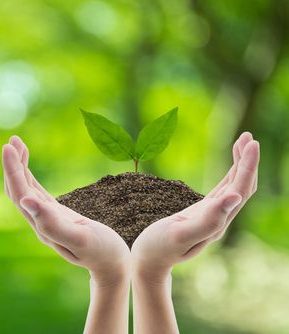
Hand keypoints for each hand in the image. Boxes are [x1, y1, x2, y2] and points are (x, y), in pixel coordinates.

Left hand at [2, 135, 130, 284]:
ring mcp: (46, 217)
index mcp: (42, 226)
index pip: (20, 194)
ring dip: (18, 166)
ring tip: (16, 143)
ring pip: (25, 188)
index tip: (8, 147)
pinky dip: (29, 174)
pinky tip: (26, 162)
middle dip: (12, 164)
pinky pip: (36, 190)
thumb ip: (52, 224)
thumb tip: (25, 201)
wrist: (113, 265)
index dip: (13, 171)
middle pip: (18, 190)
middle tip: (12, 140)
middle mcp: (40, 222)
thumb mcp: (81, 239)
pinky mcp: (56, 214)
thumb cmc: (102, 252)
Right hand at [131, 132, 259, 278]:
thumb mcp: (180, 234)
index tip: (251, 143)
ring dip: (241, 164)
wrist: (148, 262)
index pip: (240, 190)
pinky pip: (223, 189)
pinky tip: (231, 162)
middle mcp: (219, 218)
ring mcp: (211, 215)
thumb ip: (208, 219)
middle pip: (242, 186)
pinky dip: (230, 172)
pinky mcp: (202, 211)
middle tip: (248, 136)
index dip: (248, 167)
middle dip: (248, 161)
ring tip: (243, 140)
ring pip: (234, 186)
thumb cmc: (158, 249)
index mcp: (217, 222)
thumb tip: (235, 198)